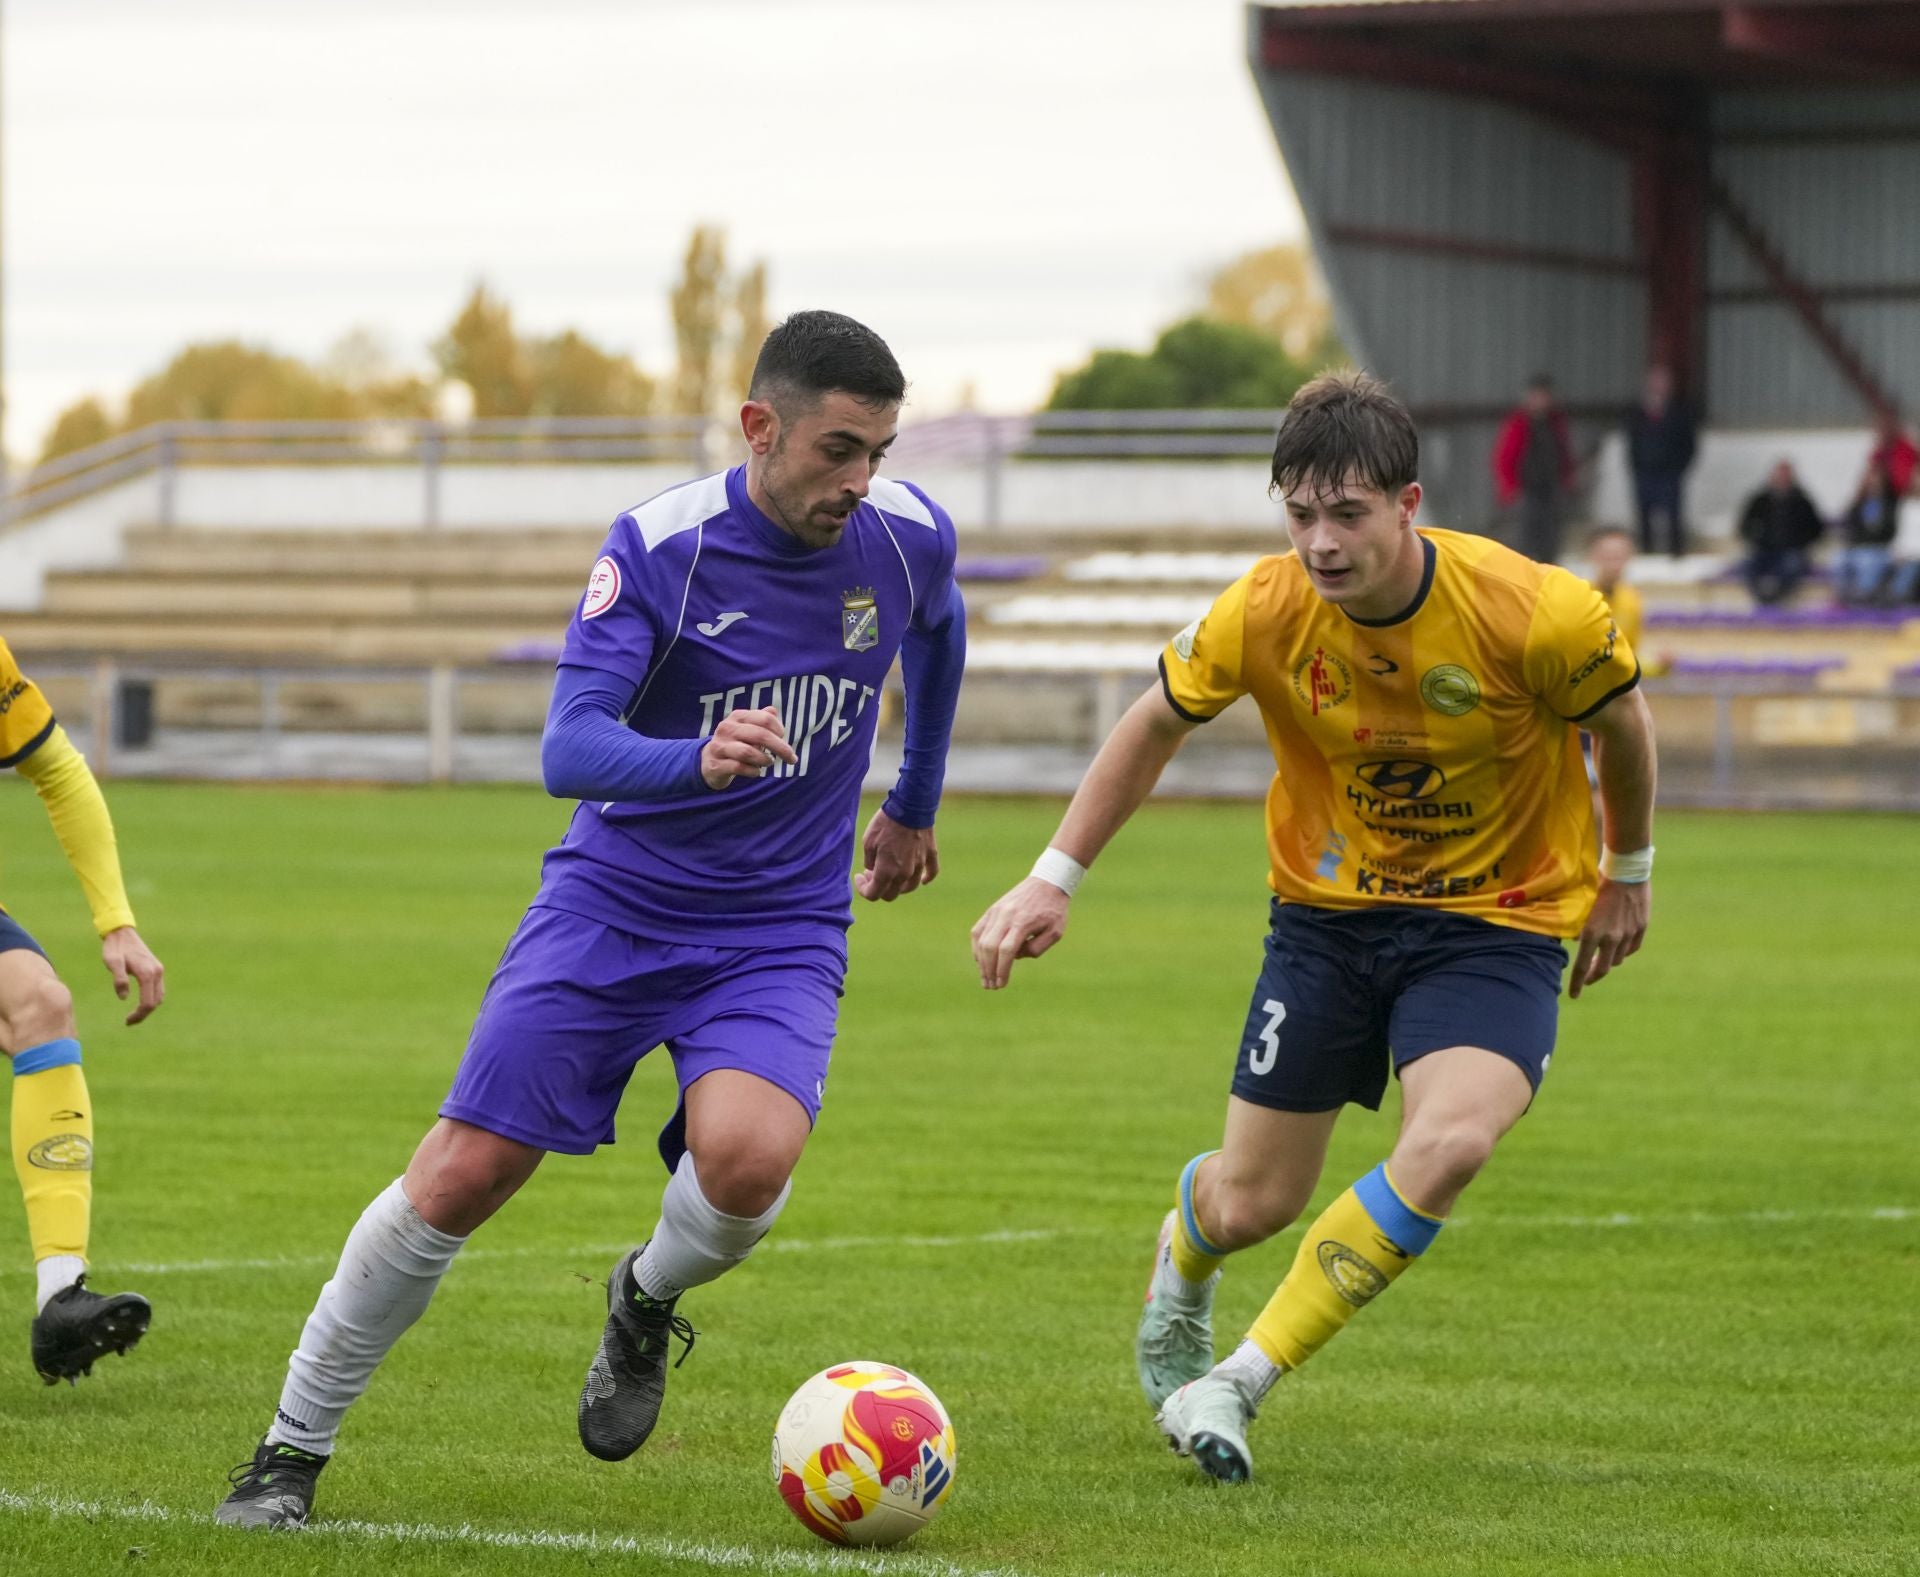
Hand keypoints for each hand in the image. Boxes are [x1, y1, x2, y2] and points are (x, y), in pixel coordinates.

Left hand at [102, 926, 164, 1024]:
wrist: (122, 932)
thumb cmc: (114, 948)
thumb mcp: (112, 963)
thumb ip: (119, 980)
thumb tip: (123, 998)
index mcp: (147, 973)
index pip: (148, 1002)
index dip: (138, 1014)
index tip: (126, 1021)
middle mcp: (157, 972)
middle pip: (155, 1001)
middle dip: (144, 1013)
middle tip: (129, 1021)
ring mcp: (158, 970)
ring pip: (159, 996)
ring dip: (149, 1007)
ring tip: (135, 1014)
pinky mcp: (157, 968)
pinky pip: (158, 989)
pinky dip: (152, 998)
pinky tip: (141, 1001)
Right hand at [699, 708, 797, 789]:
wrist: (707, 761)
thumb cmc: (735, 743)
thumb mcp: (747, 728)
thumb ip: (761, 719)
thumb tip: (774, 711)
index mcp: (737, 717)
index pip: (765, 719)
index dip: (779, 729)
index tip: (783, 738)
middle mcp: (727, 728)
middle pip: (760, 735)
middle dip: (780, 748)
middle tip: (791, 758)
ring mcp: (720, 746)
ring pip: (748, 752)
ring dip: (764, 760)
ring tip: (769, 762)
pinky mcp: (716, 764)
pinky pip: (739, 767)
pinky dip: (753, 771)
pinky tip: (756, 771)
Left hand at [854, 809, 937, 901]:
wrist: (910, 805)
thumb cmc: (886, 822)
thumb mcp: (868, 841)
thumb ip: (870, 861)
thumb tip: (873, 870)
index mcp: (887, 871)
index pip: (874, 894)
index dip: (863, 890)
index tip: (859, 876)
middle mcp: (904, 873)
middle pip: (891, 894)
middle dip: (879, 888)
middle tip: (871, 873)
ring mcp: (920, 865)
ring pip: (909, 887)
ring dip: (898, 885)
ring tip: (891, 872)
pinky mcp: (930, 854)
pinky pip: (931, 873)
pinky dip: (926, 878)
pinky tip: (921, 879)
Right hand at [970, 876, 1069, 989]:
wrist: (1048, 882)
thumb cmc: (1054, 910)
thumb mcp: (1055, 933)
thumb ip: (1036, 949)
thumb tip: (1015, 957)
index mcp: (1023, 922)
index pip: (1007, 950)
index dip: (1002, 969)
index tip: (1002, 984)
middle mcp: (1006, 915)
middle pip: (990, 947)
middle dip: (988, 970)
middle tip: (991, 986)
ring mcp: (996, 911)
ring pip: (980, 939)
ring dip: (980, 961)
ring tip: (985, 977)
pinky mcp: (992, 909)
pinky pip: (978, 930)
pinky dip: (976, 947)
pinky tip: (980, 960)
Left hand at [1569, 878, 1648, 998]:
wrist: (1626, 870)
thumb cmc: (1597, 883)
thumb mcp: (1581, 905)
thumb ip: (1577, 925)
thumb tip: (1575, 939)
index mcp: (1592, 933)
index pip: (1583, 966)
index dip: (1577, 983)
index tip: (1573, 995)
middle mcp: (1611, 938)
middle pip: (1603, 968)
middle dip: (1592, 976)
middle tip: (1586, 980)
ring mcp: (1628, 934)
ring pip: (1618, 959)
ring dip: (1608, 961)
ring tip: (1600, 958)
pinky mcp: (1641, 928)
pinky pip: (1631, 948)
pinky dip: (1623, 951)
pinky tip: (1618, 948)